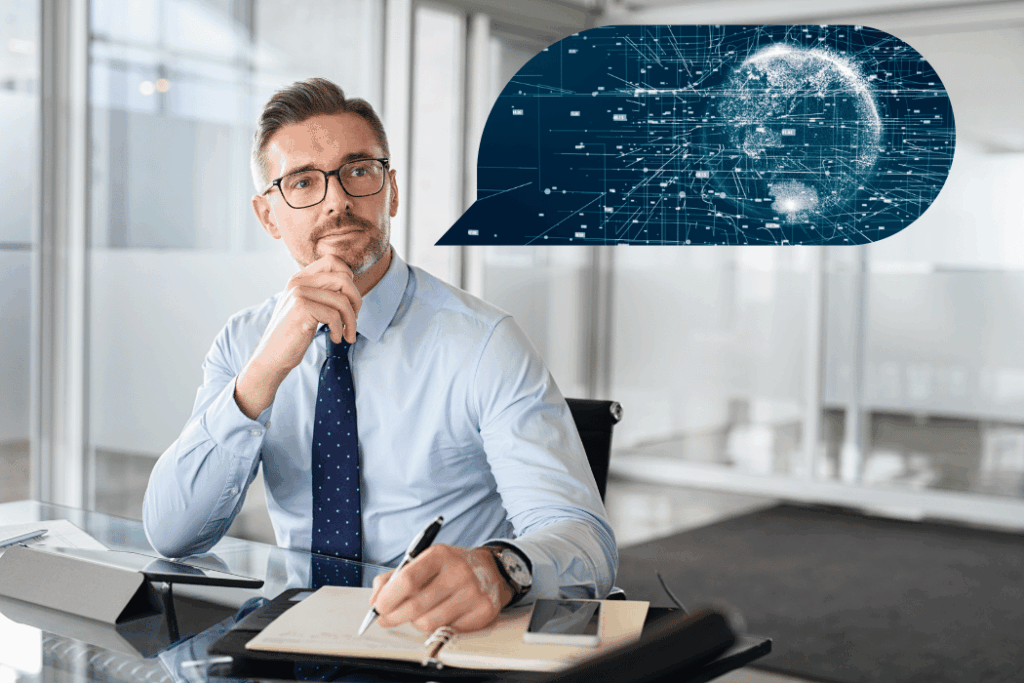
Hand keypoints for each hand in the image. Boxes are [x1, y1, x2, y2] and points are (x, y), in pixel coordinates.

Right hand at [235, 255, 361, 418]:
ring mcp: (298, 294)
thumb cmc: (294, 334)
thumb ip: (322, 292)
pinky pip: (334, 316)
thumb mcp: (307, 307)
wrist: (272, 356)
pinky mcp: (301, 309)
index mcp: (300, 279)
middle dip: (356, 301)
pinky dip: (340, 330)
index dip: (349, 277)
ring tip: (347, 334)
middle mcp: (298, 282)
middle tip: (353, 320)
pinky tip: (335, 339)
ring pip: (342, 300)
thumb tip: (351, 284)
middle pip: (343, 279)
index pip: (333, 261)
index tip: (350, 300)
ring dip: (351, 321)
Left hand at [369, 545, 512, 632]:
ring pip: (428, 623)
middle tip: (386, 619)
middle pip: (416, 606)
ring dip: (416, 622)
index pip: (407, 580)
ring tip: (419, 613)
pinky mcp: (483, 612)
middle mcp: (459, 573)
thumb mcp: (425, 561)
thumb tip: (375, 600)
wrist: (492, 570)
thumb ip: (396, 577)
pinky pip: (447, 631)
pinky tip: (442, 614)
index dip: (388, 598)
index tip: (378, 607)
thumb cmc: (450, 567)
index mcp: (440, 555)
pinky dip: (438, 627)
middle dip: (394, 616)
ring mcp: (473, 594)